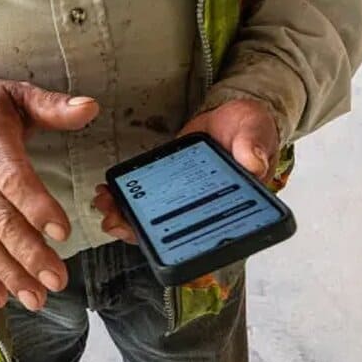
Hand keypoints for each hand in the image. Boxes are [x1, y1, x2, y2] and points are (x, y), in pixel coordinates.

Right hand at [0, 77, 98, 309]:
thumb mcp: (14, 93)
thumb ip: (52, 105)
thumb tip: (91, 108)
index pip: (13, 179)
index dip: (37, 207)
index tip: (63, 232)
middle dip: (29, 254)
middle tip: (57, 279)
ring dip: (9, 273)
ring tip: (36, 298)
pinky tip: (0, 297)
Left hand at [93, 99, 278, 244]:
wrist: (231, 118)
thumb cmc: (249, 129)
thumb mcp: (255, 132)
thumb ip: (253, 147)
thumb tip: (253, 164)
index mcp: (232, 209)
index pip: (206, 236)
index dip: (178, 243)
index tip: (152, 238)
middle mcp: (205, 211)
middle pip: (171, 233)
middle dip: (139, 232)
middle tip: (116, 222)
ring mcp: (185, 202)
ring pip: (154, 221)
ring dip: (127, 217)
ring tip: (106, 207)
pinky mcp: (169, 189)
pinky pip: (147, 200)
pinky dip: (126, 199)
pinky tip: (110, 193)